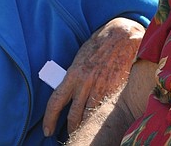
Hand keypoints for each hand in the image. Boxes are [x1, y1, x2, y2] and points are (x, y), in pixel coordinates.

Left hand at [42, 17, 144, 136]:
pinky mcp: (116, 91)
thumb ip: (75, 74)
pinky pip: (106, 111)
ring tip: (86, 132)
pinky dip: (102, 119)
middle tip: (70, 134)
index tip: (47, 130)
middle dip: (70, 129)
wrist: (123, 35)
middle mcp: (85, 84)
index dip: (49, 119)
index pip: (56, 101)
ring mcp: (102, 88)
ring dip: (86, 126)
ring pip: (90, 117)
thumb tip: (68, 87)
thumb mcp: (81, 56)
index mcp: (73, 74)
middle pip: (73, 116)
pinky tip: (101, 122)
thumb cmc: (101, 43)